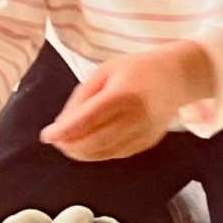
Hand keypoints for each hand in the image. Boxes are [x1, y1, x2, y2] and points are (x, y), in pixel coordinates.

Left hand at [40, 42, 214, 161]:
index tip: (46, 136)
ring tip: (68, 146)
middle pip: (97, 140)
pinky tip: (88, 147)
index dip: (65, 131)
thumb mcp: (104, 72)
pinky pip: (119, 153)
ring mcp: (146, 132)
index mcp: (123, 94)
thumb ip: (82, 98)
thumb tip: (62, 125)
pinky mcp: (150, 141)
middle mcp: (137, 116)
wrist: (175, 76)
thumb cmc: (135, 69)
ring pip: (107, 152)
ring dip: (83, 153)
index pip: (88, 119)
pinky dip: (100, 153)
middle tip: (56, 142)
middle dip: (71, 145)